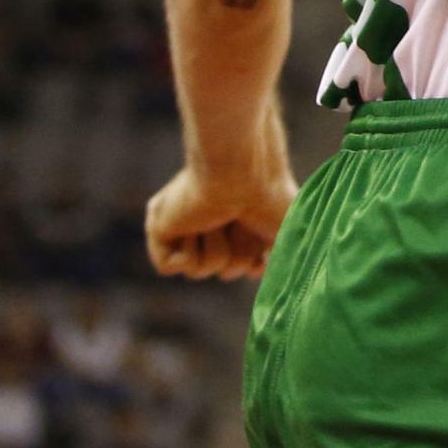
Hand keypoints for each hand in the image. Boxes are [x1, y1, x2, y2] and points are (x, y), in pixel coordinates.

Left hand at [146, 162, 296, 283]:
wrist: (242, 175)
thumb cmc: (269, 196)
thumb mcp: (287, 230)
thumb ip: (277, 255)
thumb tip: (257, 272)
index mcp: (236, 213)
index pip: (239, 258)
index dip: (250, 262)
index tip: (261, 255)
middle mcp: (210, 216)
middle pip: (223, 269)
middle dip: (238, 254)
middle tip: (241, 222)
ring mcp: (185, 221)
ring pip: (198, 270)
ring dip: (216, 249)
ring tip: (219, 216)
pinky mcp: (160, 225)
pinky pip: (171, 265)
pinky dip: (190, 252)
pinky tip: (197, 224)